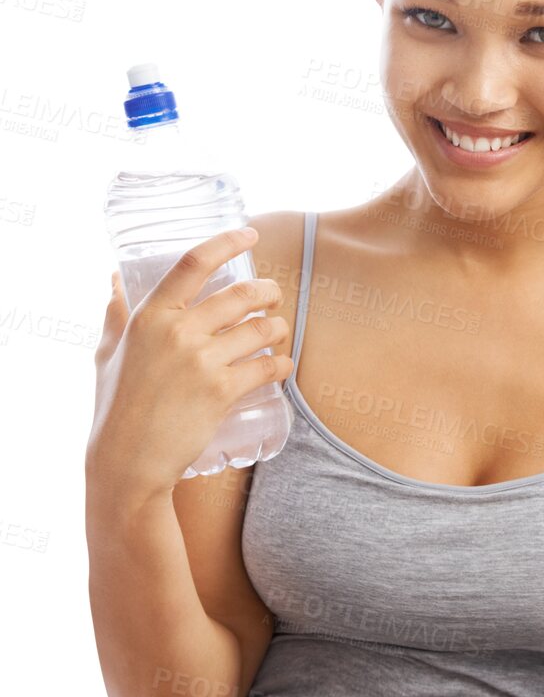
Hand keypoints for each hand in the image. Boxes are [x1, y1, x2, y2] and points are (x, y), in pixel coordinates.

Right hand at [89, 226, 293, 499]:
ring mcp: (201, 361)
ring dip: (279, 328)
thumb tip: (116, 278)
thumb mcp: (107, 352)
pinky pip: (268, 366)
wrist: (127, 461)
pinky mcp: (222, 391)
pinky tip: (282, 365)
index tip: (249, 234)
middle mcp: (177, 333)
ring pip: (262, 329)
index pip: (193, 264)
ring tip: (278, 332)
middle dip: (268, 292)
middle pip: (242, 294)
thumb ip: (116, 314)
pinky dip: (282, 364)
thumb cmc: (115, 406)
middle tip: (272, 298)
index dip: (227, 242)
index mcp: (149, 317)